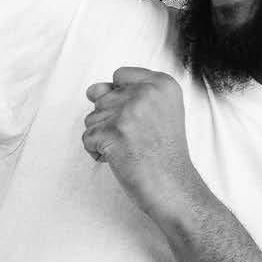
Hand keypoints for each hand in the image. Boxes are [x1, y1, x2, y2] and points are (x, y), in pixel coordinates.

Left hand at [83, 67, 203, 221]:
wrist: (174, 187)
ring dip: (103, 137)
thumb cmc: (165, 154)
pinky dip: (97, 152)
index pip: (120, 75)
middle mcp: (146, 92)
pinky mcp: (113, 133)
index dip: (122, 99)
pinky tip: (119, 159)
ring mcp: (128, 112)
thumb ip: (132, 93)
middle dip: (110, 121)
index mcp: (162, 84)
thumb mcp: (162, 111)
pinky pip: (87, 138)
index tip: (138, 120)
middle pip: (102, 97)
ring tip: (128, 150)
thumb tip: (92, 90)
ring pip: (92, 118)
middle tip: (135, 139)